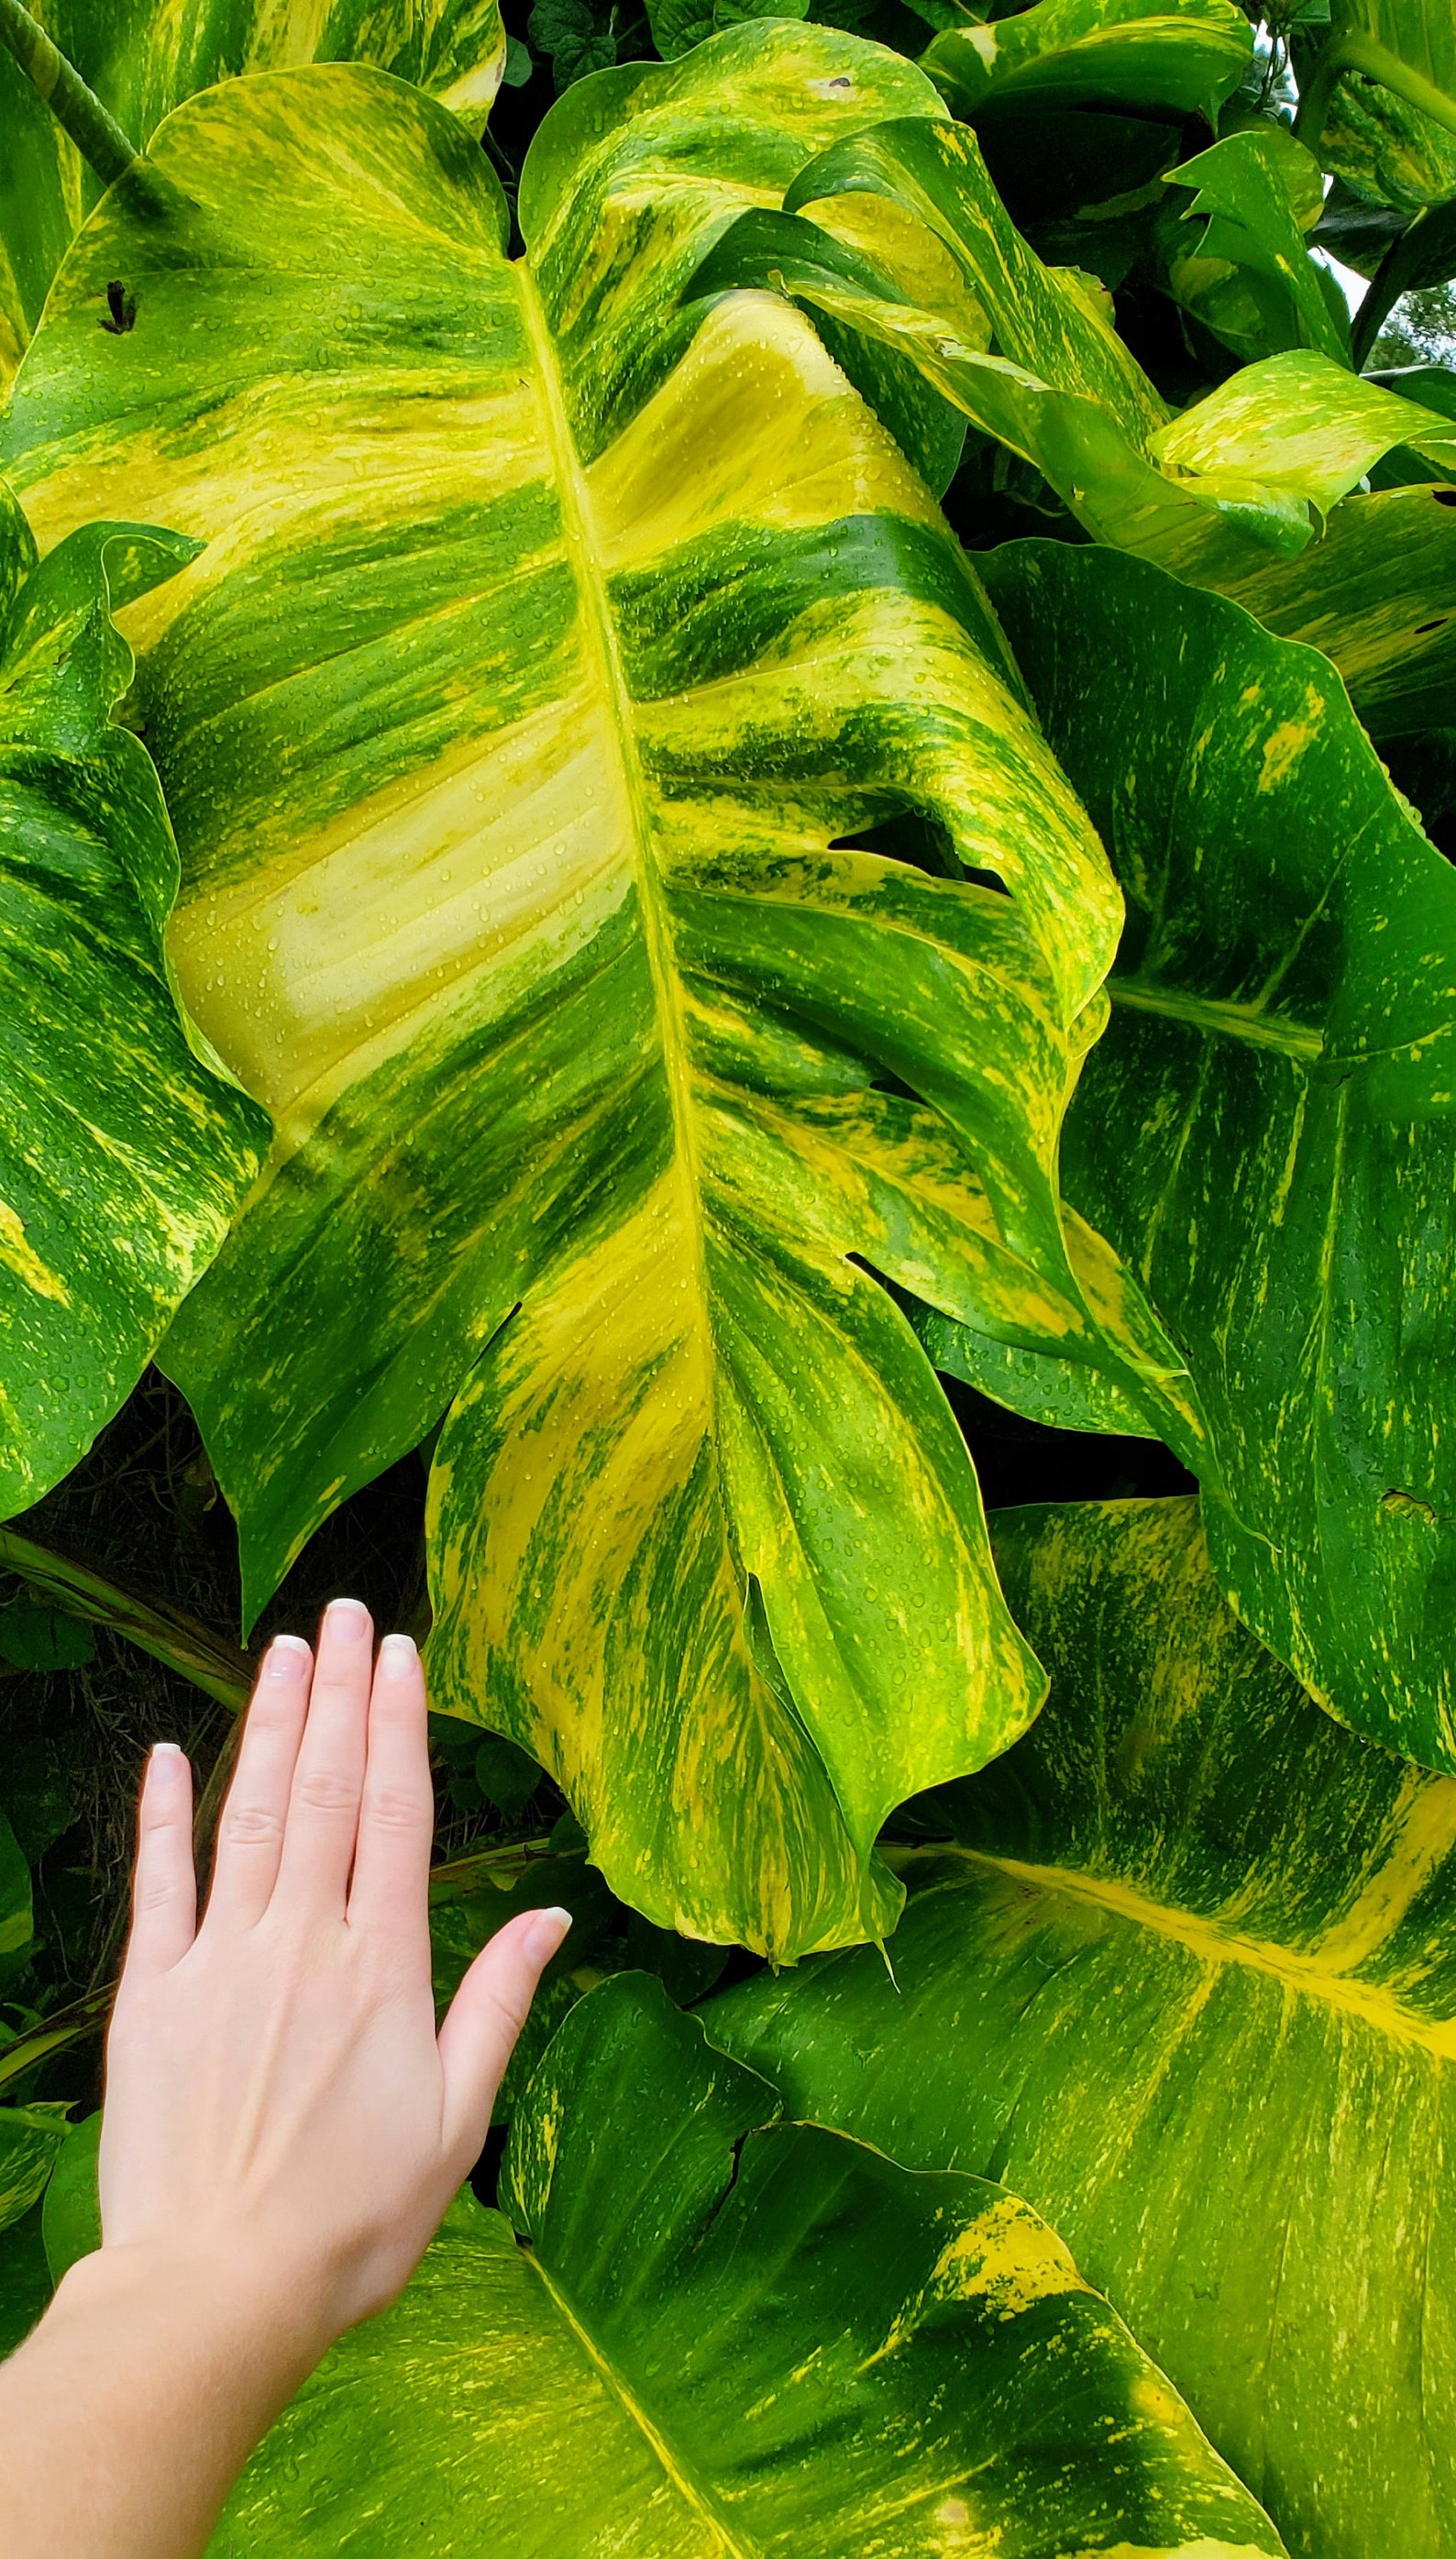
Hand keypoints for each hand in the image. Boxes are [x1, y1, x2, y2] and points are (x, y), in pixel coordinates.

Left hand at [98, 1600, 568, 2353]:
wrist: (214, 2293)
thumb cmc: (349, 2225)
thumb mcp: (456, 2124)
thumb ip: (498, 2005)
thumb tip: (553, 1914)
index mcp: (383, 1971)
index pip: (396, 1815)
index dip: (398, 1724)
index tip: (401, 1654)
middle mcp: (302, 1944)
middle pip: (324, 1790)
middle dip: (337, 1693)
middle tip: (344, 1614)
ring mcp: (221, 1963)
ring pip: (248, 1815)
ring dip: (265, 1726)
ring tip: (282, 1650)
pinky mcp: (152, 1997)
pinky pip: (159, 1885)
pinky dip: (164, 1814)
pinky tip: (168, 1755)